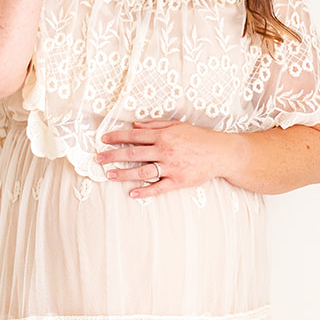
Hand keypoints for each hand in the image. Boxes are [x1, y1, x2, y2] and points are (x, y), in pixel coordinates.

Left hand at [95, 119, 232, 197]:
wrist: (221, 153)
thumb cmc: (199, 138)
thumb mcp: (177, 125)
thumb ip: (155, 125)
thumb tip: (135, 126)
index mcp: (164, 136)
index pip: (134, 136)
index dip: (117, 137)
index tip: (104, 139)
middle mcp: (165, 151)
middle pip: (133, 154)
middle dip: (113, 156)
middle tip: (99, 158)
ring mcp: (171, 167)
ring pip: (142, 172)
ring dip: (123, 174)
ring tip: (109, 175)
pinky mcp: (178, 181)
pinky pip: (158, 188)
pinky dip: (145, 192)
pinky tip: (132, 193)